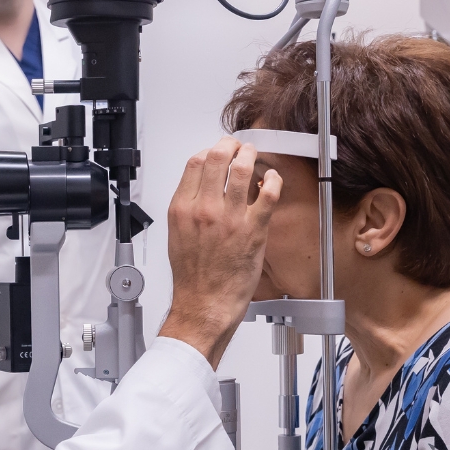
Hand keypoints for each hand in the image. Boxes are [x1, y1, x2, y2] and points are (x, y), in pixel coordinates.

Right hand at [159, 137, 281, 368]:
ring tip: (254, 156)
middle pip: (217, 158)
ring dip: (251, 156)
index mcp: (182, 209)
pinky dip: (273, 180)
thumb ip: (188, 208)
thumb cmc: (192, 276)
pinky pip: (268, 194)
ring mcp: (230, 218)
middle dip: (230, 145)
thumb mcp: (177, 234)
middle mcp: (204, 209)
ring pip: (242, 169)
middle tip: (238, 146)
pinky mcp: (253, 230)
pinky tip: (272, 178)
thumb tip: (200, 187)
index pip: (195, 162)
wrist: (204, 304)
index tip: (217, 151)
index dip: (209, 150)